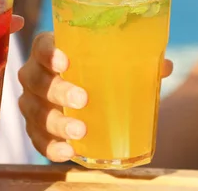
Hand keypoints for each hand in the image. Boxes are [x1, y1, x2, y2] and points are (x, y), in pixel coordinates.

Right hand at [18, 32, 172, 161]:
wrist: (84, 96)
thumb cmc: (99, 72)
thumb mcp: (115, 63)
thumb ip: (137, 62)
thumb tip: (164, 66)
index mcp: (52, 51)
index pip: (41, 46)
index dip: (48, 53)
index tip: (65, 61)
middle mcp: (36, 75)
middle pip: (35, 80)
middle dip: (57, 90)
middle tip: (82, 98)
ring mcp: (33, 103)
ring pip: (34, 112)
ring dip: (56, 123)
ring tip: (79, 131)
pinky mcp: (36, 128)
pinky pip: (37, 139)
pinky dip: (51, 147)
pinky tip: (69, 152)